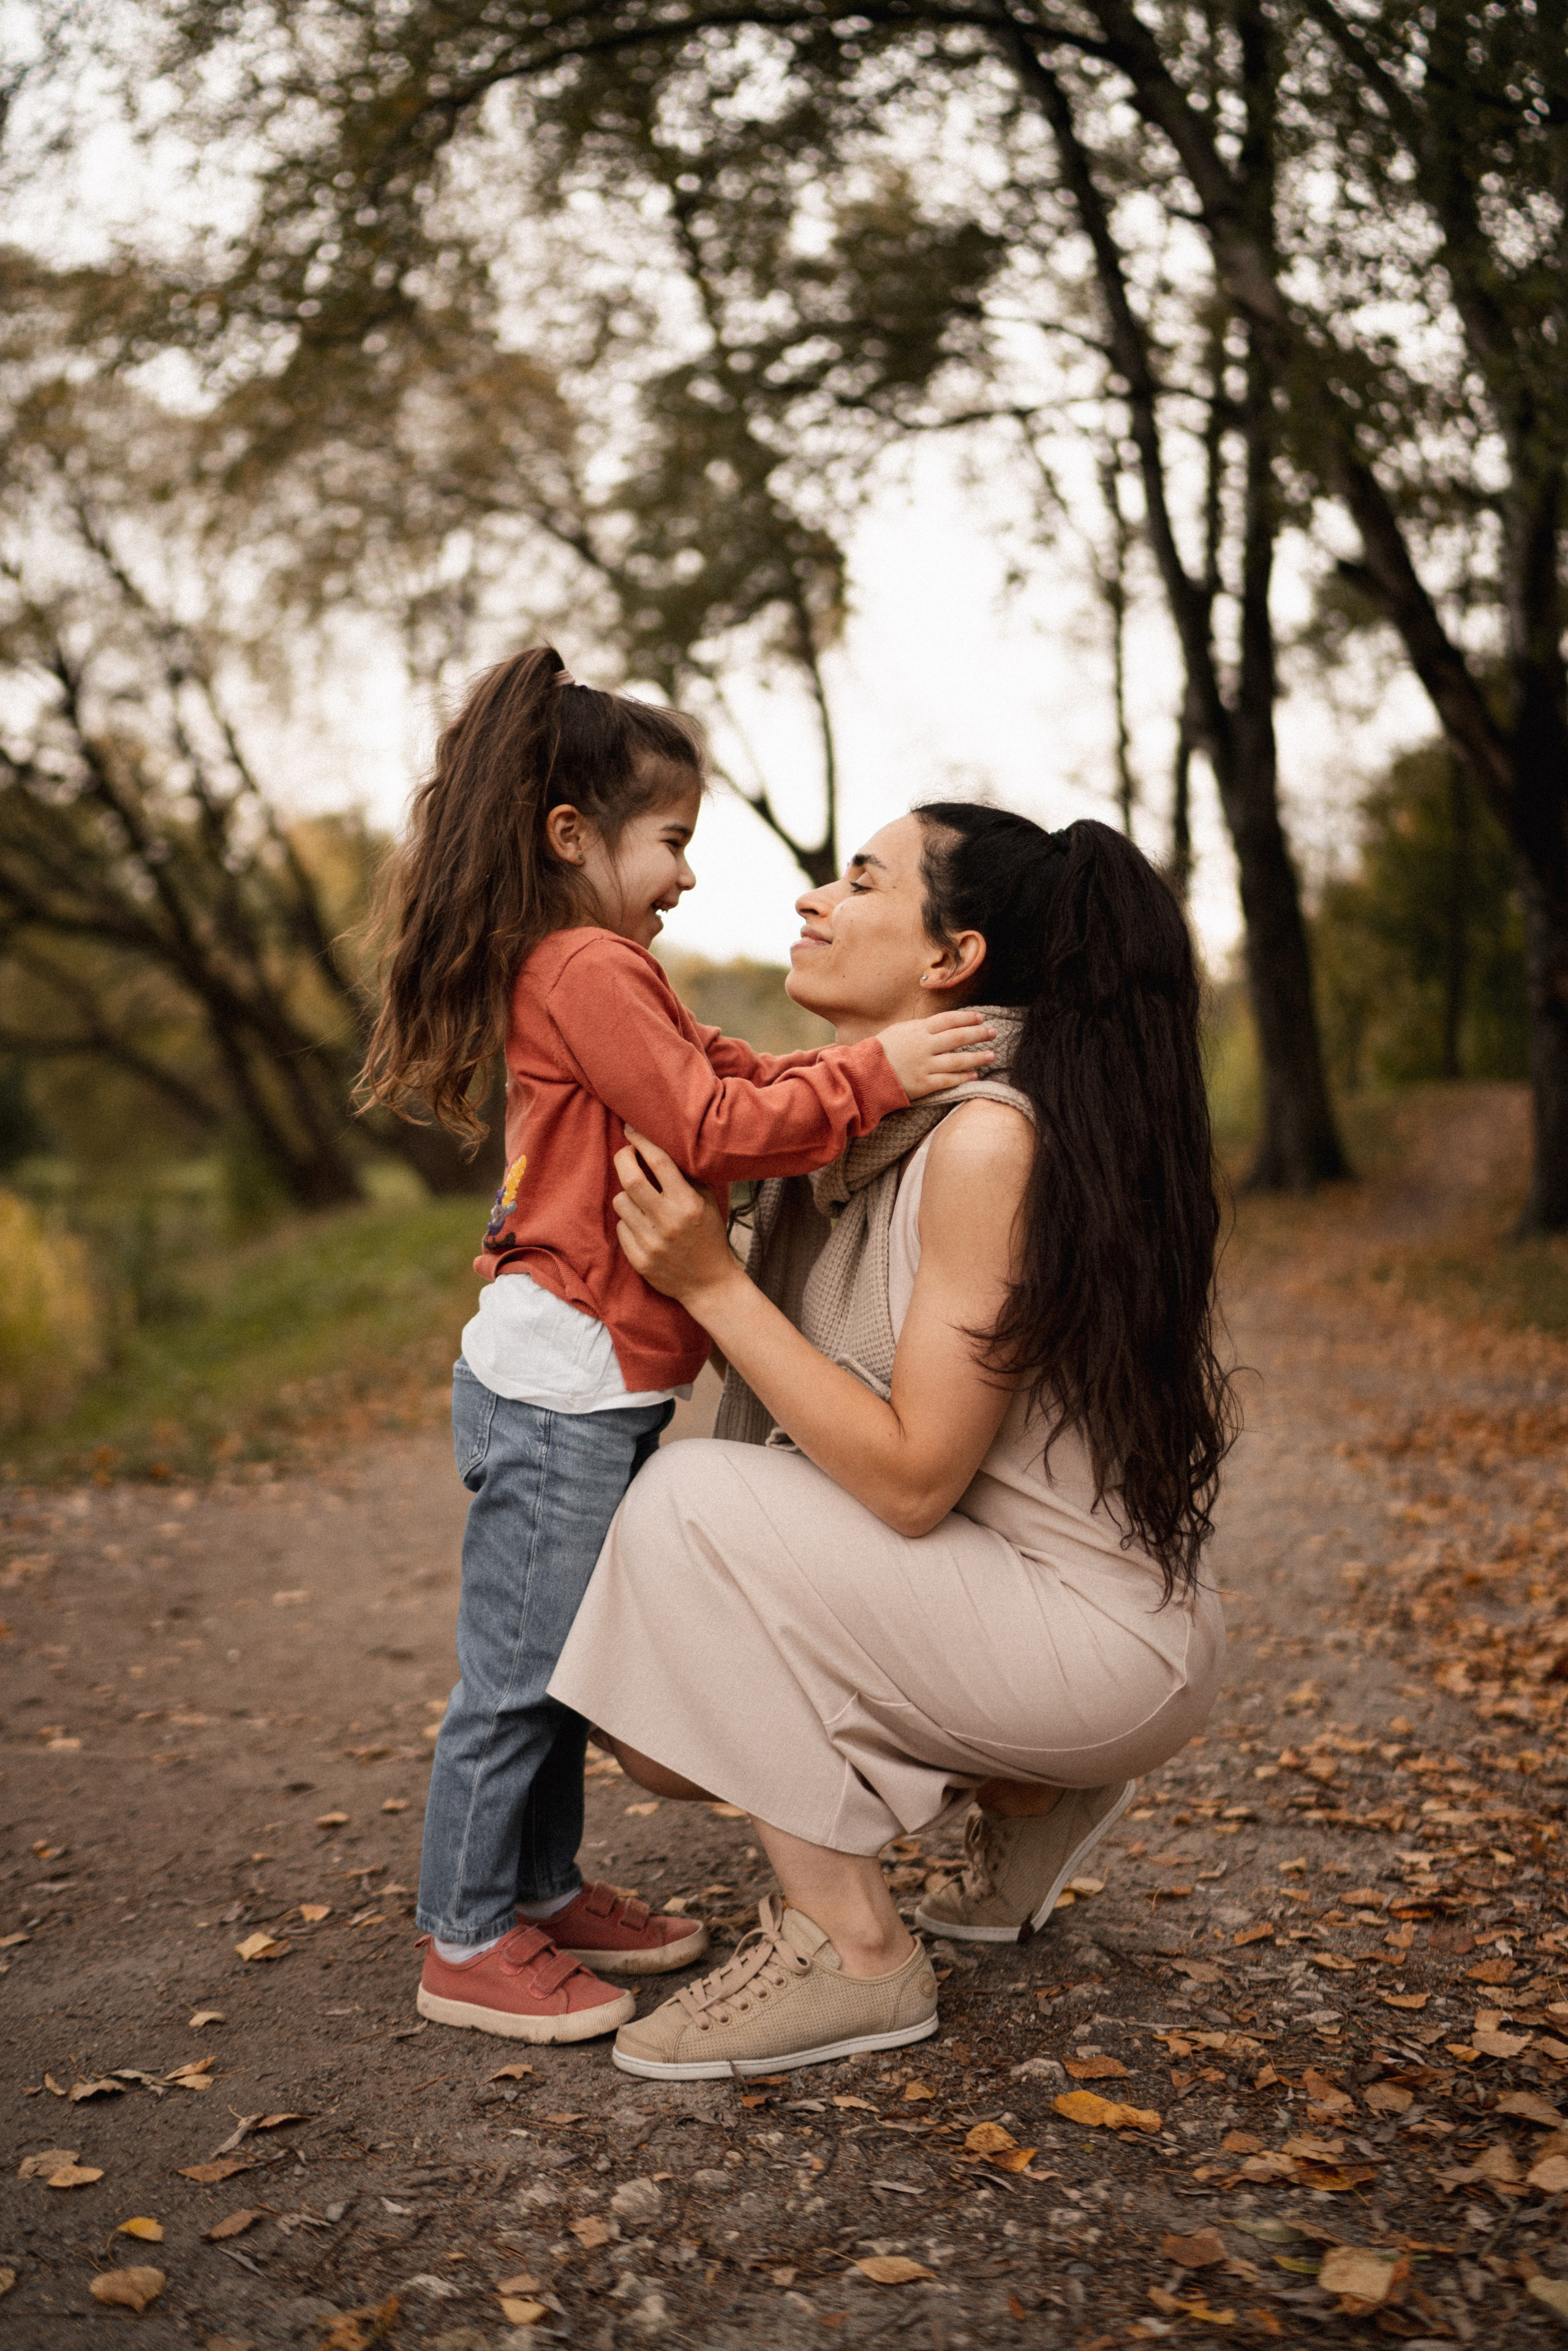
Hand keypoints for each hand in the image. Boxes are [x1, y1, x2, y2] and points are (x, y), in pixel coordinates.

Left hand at [612, 1128, 741, 1307]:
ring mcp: (651, 1242)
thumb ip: (686, 1176)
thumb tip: (658, 1145)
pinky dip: (628, 1221)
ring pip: (621, 1202)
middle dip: (623, 1158)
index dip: (641, 1141)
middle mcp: (669, 1221)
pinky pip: (620, 1227)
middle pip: (630, 1179)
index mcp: (688, 1203)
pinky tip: (643, 1225)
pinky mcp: (639, 1259)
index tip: (631, 1131)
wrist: (709, 1284)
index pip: (658, 1161)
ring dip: (626, 1194)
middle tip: (626, 1153)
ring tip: (640, 1198)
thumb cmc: (709, 1236)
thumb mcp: (706, 1202)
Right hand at [878, 1007, 996, 1101]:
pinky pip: (948, 1080)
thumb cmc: (880, 1051)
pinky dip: (962, 1077)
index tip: (981, 1018)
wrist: (863, 1074)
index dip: (967, 1018)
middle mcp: (924, 1046)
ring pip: (957, 1060)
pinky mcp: (923, 1084)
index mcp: (918, 1030)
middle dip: (978, 1034)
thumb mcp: (899, 1030)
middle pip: (957, 1037)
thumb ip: (920, 1028)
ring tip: (991, 1055)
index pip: (949, 1020)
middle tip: (993, 1033)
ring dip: (976, 1057)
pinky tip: (974, 1075)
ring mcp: (925, 1066)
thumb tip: (942, 1024)